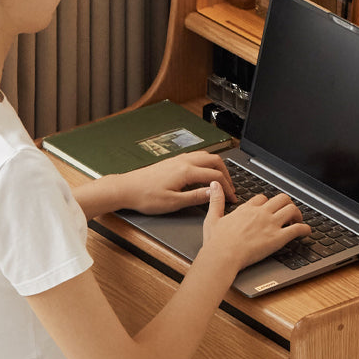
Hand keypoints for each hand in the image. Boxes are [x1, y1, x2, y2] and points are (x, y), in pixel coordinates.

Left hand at [115, 151, 237, 214]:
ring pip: (206, 156)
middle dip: (226, 174)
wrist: (126, 188)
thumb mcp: (173, 202)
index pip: (215, 176)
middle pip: (214, 161)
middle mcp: (183, 161)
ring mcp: (178, 159)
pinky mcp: (172, 161)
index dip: (227, 188)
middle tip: (230, 188)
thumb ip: (196, 197)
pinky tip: (204, 174)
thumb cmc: (145, 197)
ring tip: (220, 181)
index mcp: (186, 171)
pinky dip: (206, 164)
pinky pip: (196, 157)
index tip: (232, 198)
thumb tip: (213, 193)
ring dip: (216, 167)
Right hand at [202, 181, 309, 271]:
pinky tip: (307, 232)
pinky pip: (297, 229)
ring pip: (291, 209)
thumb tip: (214, 185)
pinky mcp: (277, 238)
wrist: (223, 256)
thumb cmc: (216, 242)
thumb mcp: (212, 218)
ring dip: (297, 214)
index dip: (268, 202)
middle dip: (287, 203)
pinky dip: (305, 229)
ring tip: (298, 220)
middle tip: (288, 212)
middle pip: (281, 199)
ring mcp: (270, 224)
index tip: (269, 208)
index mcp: (246, 209)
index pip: (262, 198)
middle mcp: (260, 213)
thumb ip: (216, 200)